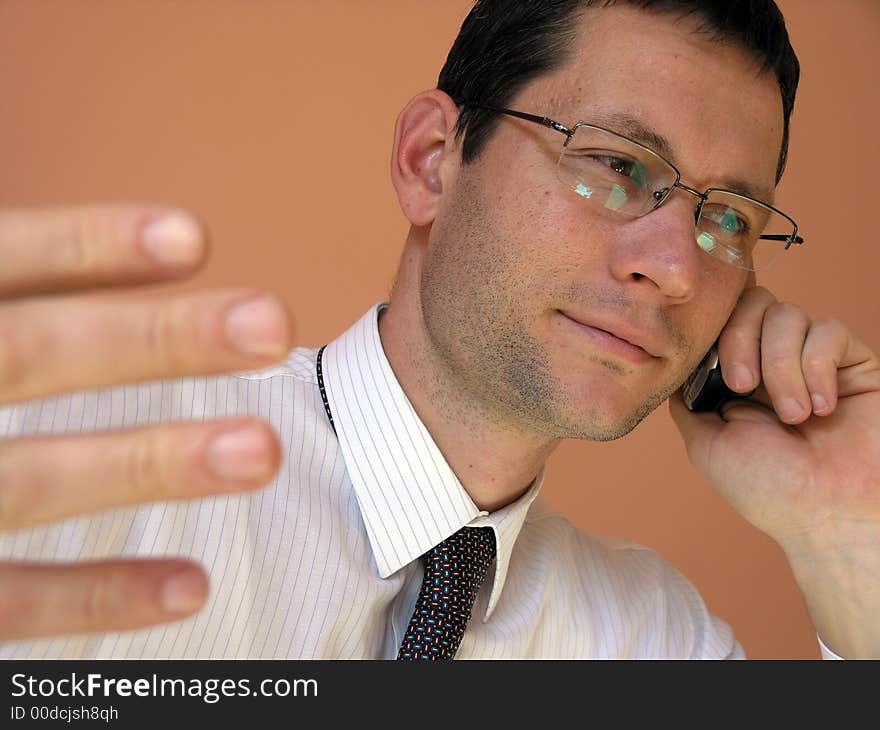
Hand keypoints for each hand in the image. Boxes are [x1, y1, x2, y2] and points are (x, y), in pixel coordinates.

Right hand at [0, 205, 293, 639]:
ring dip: (152, 462)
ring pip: (25, 479)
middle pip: (26, 355)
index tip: (194, 238)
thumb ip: (2, 295)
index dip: (86, 246)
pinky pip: (1, 601)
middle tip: (272, 325)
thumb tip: (96, 263)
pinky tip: (188, 588)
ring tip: (263, 450)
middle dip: (154, 340)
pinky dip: (95, 596)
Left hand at [669, 284, 879, 656]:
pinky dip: (817, 368)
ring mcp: (813, 359)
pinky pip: (829, 330)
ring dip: (781, 366)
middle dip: (741, 340)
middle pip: (752, 303)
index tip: (721, 379)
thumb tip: (674, 364)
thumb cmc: (769, 489)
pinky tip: (821, 408)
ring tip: (793, 417)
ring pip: (788, 315)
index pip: (721, 320)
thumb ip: (687, 397)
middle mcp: (773, 361)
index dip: (716, 332)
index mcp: (736, 376)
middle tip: (745, 388)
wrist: (830, 515)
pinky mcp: (853, 362)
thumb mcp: (706, 443)